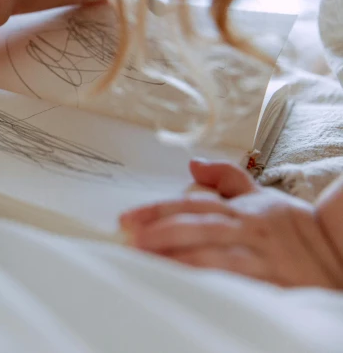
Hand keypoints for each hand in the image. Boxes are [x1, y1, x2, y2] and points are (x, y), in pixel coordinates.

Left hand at [120, 160, 342, 288]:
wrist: (338, 250)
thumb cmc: (293, 226)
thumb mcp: (260, 196)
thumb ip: (226, 177)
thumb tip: (192, 163)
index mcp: (240, 209)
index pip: (190, 205)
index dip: (156, 210)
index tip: (126, 219)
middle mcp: (245, 228)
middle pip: (195, 226)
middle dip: (158, 231)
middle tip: (129, 239)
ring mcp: (257, 254)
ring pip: (210, 252)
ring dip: (175, 255)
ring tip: (145, 258)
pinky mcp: (270, 280)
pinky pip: (233, 279)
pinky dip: (207, 279)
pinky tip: (183, 282)